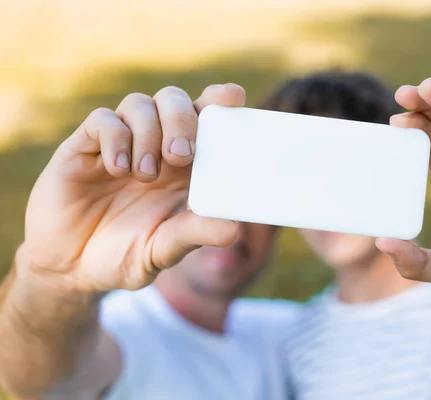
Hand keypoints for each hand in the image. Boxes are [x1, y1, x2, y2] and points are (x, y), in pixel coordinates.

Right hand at [20, 84, 245, 291]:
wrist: (70, 268)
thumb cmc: (125, 255)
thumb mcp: (163, 250)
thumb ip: (193, 234)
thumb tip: (233, 229)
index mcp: (183, 166)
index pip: (205, 118)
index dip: (219, 100)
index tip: (234, 97)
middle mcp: (154, 146)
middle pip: (174, 100)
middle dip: (182, 119)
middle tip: (180, 157)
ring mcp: (119, 144)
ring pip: (139, 104)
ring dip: (148, 134)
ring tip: (145, 175)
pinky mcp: (83, 148)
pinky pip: (103, 120)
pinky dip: (115, 138)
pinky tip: (117, 168)